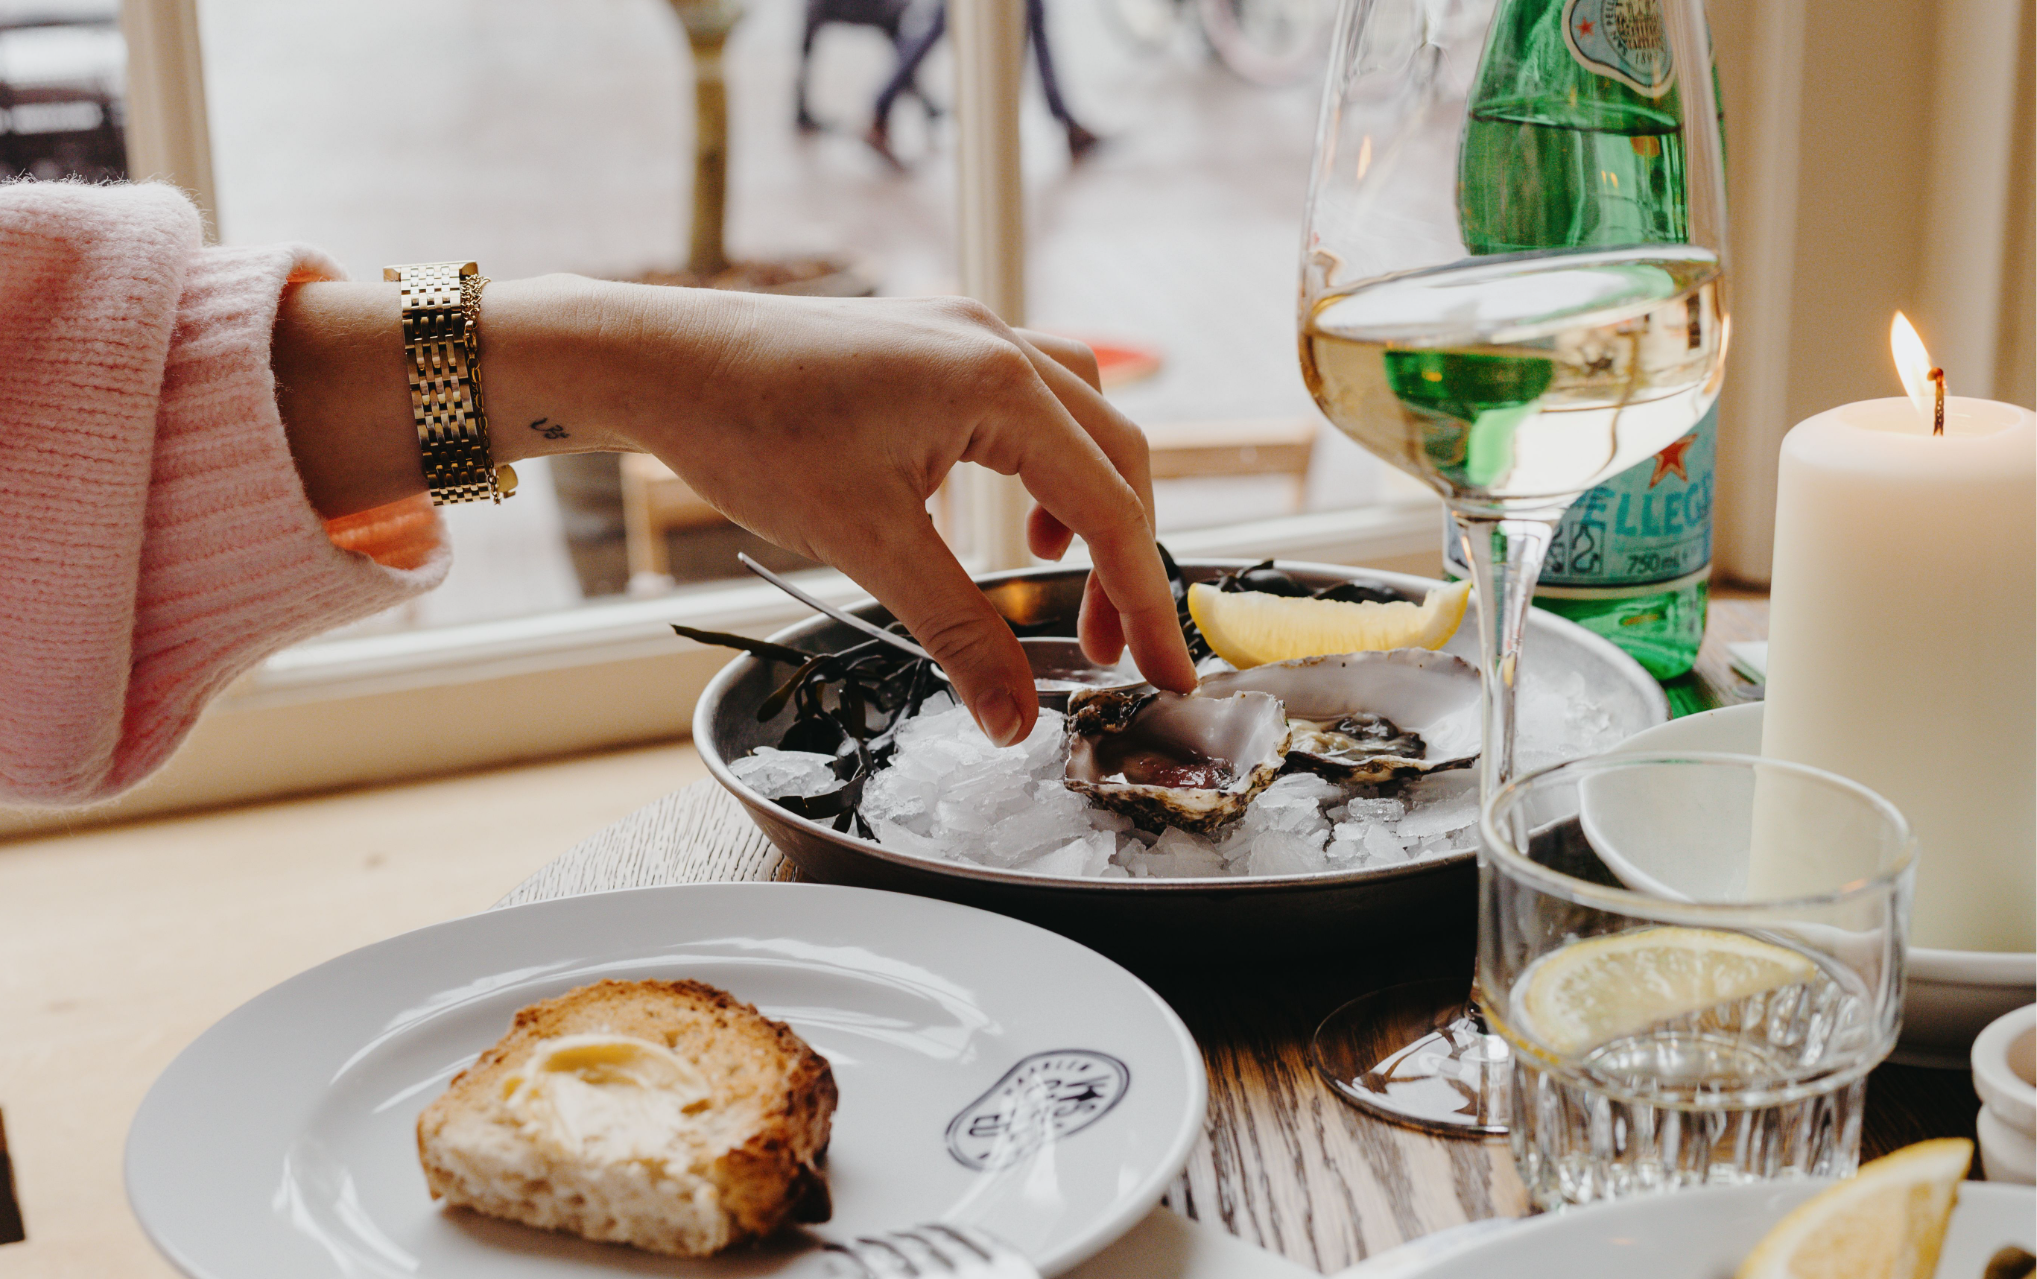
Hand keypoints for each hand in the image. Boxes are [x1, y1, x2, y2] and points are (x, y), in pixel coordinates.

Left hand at [618, 288, 1196, 744]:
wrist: (662, 360)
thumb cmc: (750, 430)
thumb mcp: (865, 546)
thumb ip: (955, 632)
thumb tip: (1012, 717)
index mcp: (998, 384)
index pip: (1110, 508)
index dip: (1146, 600)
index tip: (1168, 671)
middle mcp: (998, 343)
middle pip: (1117, 455)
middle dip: (1124, 557)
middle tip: (1109, 646)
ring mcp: (967, 333)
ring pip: (1081, 419)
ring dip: (1088, 502)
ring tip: (1053, 576)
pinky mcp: (934, 341)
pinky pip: (1028, 399)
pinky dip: (1039, 464)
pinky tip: (999, 514)